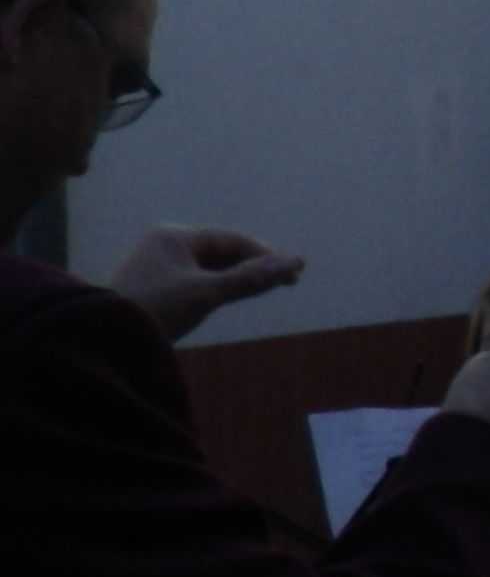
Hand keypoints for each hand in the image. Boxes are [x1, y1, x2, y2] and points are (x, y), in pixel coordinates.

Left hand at [109, 226, 304, 341]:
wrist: (106, 340)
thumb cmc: (156, 309)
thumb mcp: (207, 293)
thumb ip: (252, 277)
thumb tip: (296, 263)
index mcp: (174, 236)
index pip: (231, 240)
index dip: (266, 254)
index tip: (293, 272)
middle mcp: (165, 245)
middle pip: (222, 252)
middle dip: (255, 266)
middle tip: (288, 282)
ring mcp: (159, 266)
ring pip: (211, 268)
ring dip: (239, 278)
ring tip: (267, 289)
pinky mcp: (157, 287)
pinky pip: (198, 281)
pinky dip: (220, 288)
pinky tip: (236, 297)